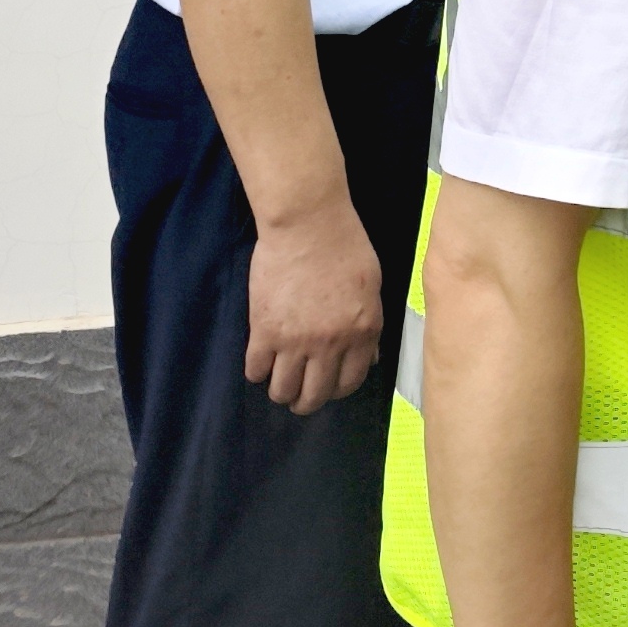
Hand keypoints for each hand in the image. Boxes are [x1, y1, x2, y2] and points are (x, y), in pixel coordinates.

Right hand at [244, 193, 387, 413]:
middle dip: (306, 402)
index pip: (349, 382)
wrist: (308, 224)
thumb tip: (369, 359)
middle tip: (299, 398)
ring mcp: (296, 340)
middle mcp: (331, 344)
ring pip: (283, 390)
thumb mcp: (372, 288)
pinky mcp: (265, 330)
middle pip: (314, 395)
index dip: (337, 391)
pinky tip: (261, 364)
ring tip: (279, 384)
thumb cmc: (346, 247)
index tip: (328, 388)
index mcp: (362, 332)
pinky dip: (257, 372)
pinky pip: (256, 369)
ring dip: (281, 392)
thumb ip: (369, 326)